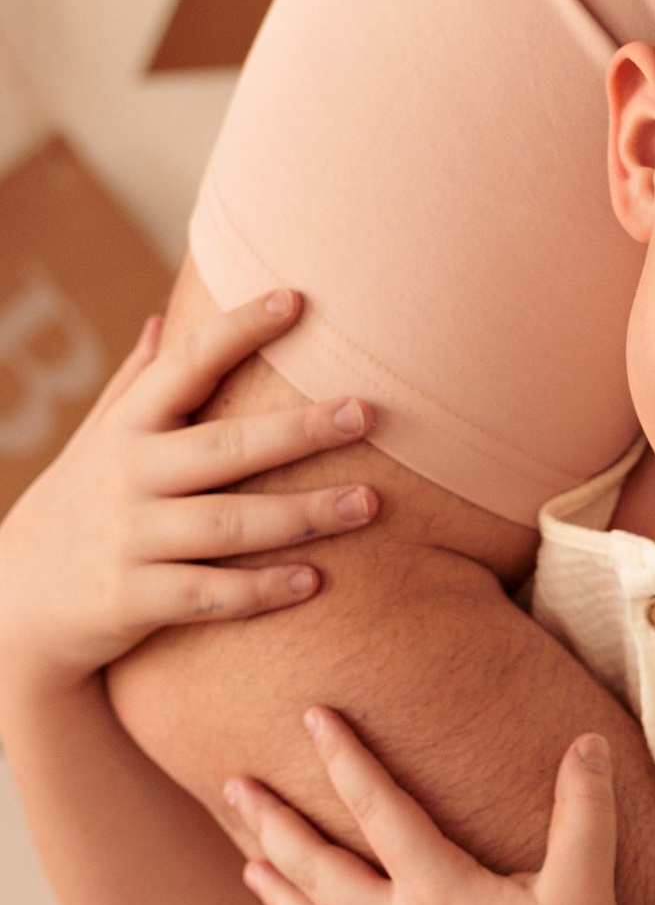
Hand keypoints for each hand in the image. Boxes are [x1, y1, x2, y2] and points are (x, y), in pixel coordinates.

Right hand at [0, 293, 374, 707]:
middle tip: (368, 412)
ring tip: (370, 503)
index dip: (239, 330)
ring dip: (302, 515)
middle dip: (299, 430)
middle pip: (225, 447)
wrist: (13, 605)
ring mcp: (130, 539)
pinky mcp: (134, 599)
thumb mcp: (93, 442)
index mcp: (127, 429)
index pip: (187, 366)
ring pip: (228, 524)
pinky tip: (315, 581)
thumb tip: (164, 319)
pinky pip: (210, 595)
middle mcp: (128, 477)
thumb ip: (134, 385)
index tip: (297, 299)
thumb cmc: (75, 509)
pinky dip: (261, 590)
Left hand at [232, 709, 632, 904]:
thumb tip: (589, 743)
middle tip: (234, 786)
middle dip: (271, 823)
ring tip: (248, 866)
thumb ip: (585, 810)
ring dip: (276, 892)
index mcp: (437, 892)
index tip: (312, 716)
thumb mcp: (585, 888)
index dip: (344, 756)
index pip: (377, 807)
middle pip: (316, 868)